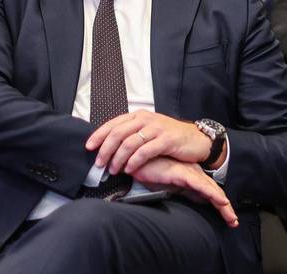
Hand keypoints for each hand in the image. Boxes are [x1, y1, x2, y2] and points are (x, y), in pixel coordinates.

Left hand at [86, 110, 210, 174]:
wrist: (197, 140)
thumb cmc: (171, 138)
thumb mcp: (149, 131)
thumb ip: (132, 135)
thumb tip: (109, 147)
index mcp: (139, 116)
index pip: (113, 124)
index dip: (99, 135)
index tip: (89, 147)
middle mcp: (147, 120)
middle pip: (118, 133)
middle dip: (105, 150)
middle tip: (99, 163)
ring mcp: (157, 129)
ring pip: (129, 143)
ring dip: (118, 158)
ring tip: (113, 170)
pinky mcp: (167, 140)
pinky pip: (145, 151)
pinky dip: (134, 161)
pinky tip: (129, 169)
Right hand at [132, 156, 237, 227]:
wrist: (137, 161)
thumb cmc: (152, 171)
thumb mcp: (171, 185)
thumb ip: (184, 192)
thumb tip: (198, 201)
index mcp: (192, 176)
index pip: (210, 192)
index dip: (220, 205)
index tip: (228, 219)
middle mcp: (194, 174)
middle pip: (214, 192)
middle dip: (225, 208)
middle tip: (233, 222)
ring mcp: (189, 173)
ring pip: (211, 190)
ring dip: (222, 203)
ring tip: (230, 217)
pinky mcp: (182, 173)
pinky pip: (200, 185)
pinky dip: (211, 193)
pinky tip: (220, 201)